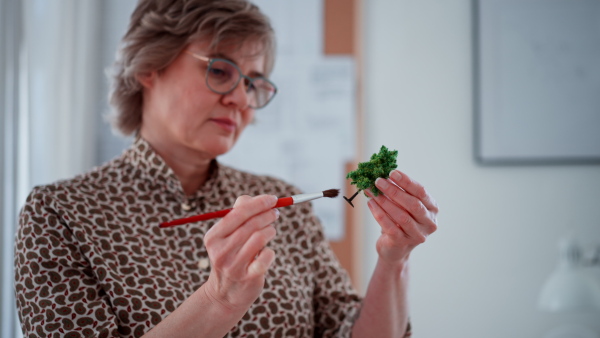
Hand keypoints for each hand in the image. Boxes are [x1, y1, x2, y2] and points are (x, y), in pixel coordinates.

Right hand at [202, 195, 278, 312]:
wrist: (225, 294)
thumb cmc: (230, 257)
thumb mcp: (226, 237)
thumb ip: (238, 214)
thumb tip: (253, 199)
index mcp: (213, 237)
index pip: (238, 212)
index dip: (258, 203)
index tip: (273, 199)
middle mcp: (221, 251)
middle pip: (251, 224)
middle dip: (268, 214)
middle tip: (276, 213)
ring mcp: (234, 265)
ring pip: (260, 237)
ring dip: (270, 231)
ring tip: (270, 232)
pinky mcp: (248, 277)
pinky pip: (267, 256)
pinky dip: (270, 251)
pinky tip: (266, 253)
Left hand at [365, 170, 437, 263]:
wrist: (395, 248)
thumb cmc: (400, 221)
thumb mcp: (403, 205)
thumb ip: (399, 191)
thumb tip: (382, 175)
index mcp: (432, 209)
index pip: (421, 192)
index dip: (406, 181)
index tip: (392, 173)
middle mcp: (429, 223)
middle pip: (412, 204)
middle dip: (394, 191)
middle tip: (378, 181)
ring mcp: (417, 235)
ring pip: (401, 216)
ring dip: (384, 201)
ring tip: (371, 191)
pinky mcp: (403, 243)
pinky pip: (390, 226)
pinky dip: (379, 213)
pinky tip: (371, 203)